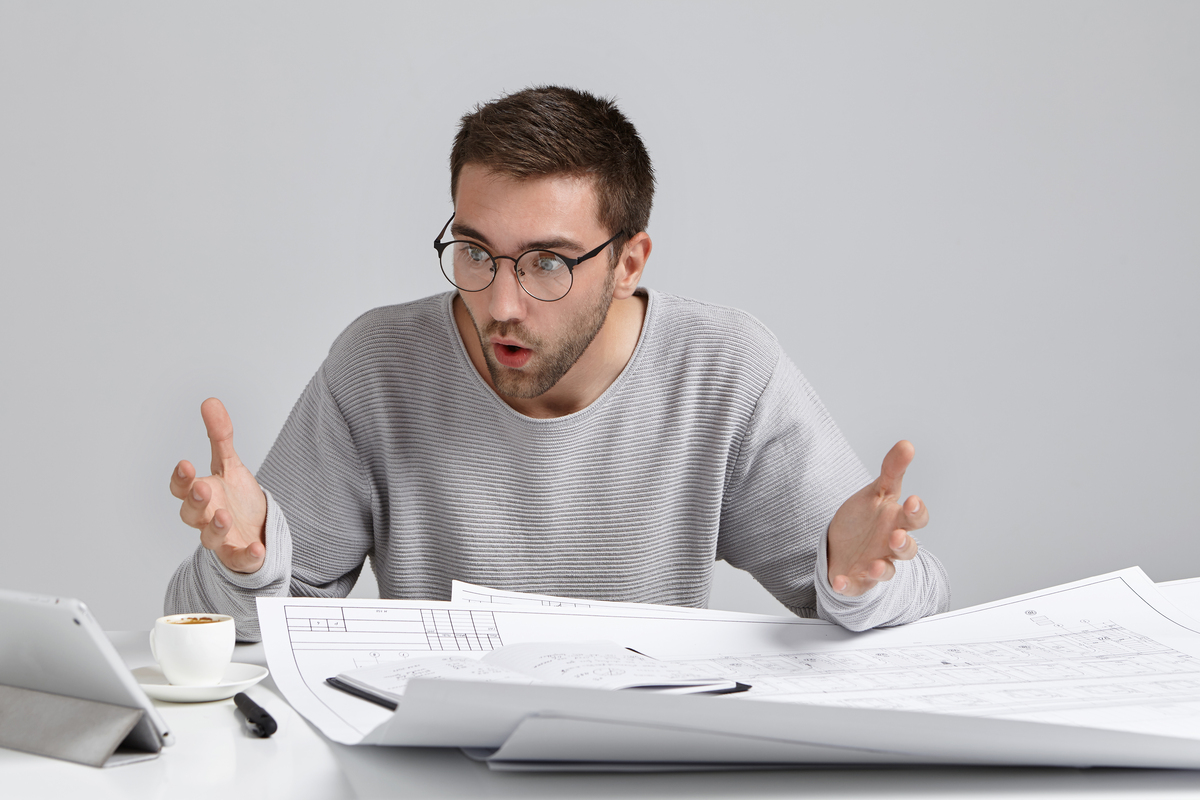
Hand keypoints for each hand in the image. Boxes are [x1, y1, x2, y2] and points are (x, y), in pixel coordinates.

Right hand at [169, 398, 267, 572]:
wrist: (257, 530)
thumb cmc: (236, 498)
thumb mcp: (229, 465)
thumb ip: (220, 437)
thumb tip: (210, 401)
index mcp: (201, 495)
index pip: (181, 488)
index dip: (181, 479)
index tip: (186, 464)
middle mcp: (206, 518)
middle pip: (190, 513)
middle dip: (195, 501)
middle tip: (203, 487)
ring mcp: (221, 539)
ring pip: (210, 537)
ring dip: (216, 527)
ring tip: (225, 515)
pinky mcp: (239, 556)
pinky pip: (240, 559)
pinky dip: (247, 556)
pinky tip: (257, 549)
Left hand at [826, 440, 927, 595]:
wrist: (842, 545)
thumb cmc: (866, 519)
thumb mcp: (877, 492)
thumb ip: (892, 470)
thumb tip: (907, 443)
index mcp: (897, 522)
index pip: (916, 519)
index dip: (917, 512)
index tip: (912, 501)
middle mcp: (890, 547)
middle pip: (906, 549)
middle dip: (903, 544)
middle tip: (896, 535)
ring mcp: (875, 564)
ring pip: (885, 571)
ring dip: (881, 569)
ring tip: (873, 565)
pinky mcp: (857, 581)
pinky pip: (855, 587)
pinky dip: (848, 585)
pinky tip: (840, 581)